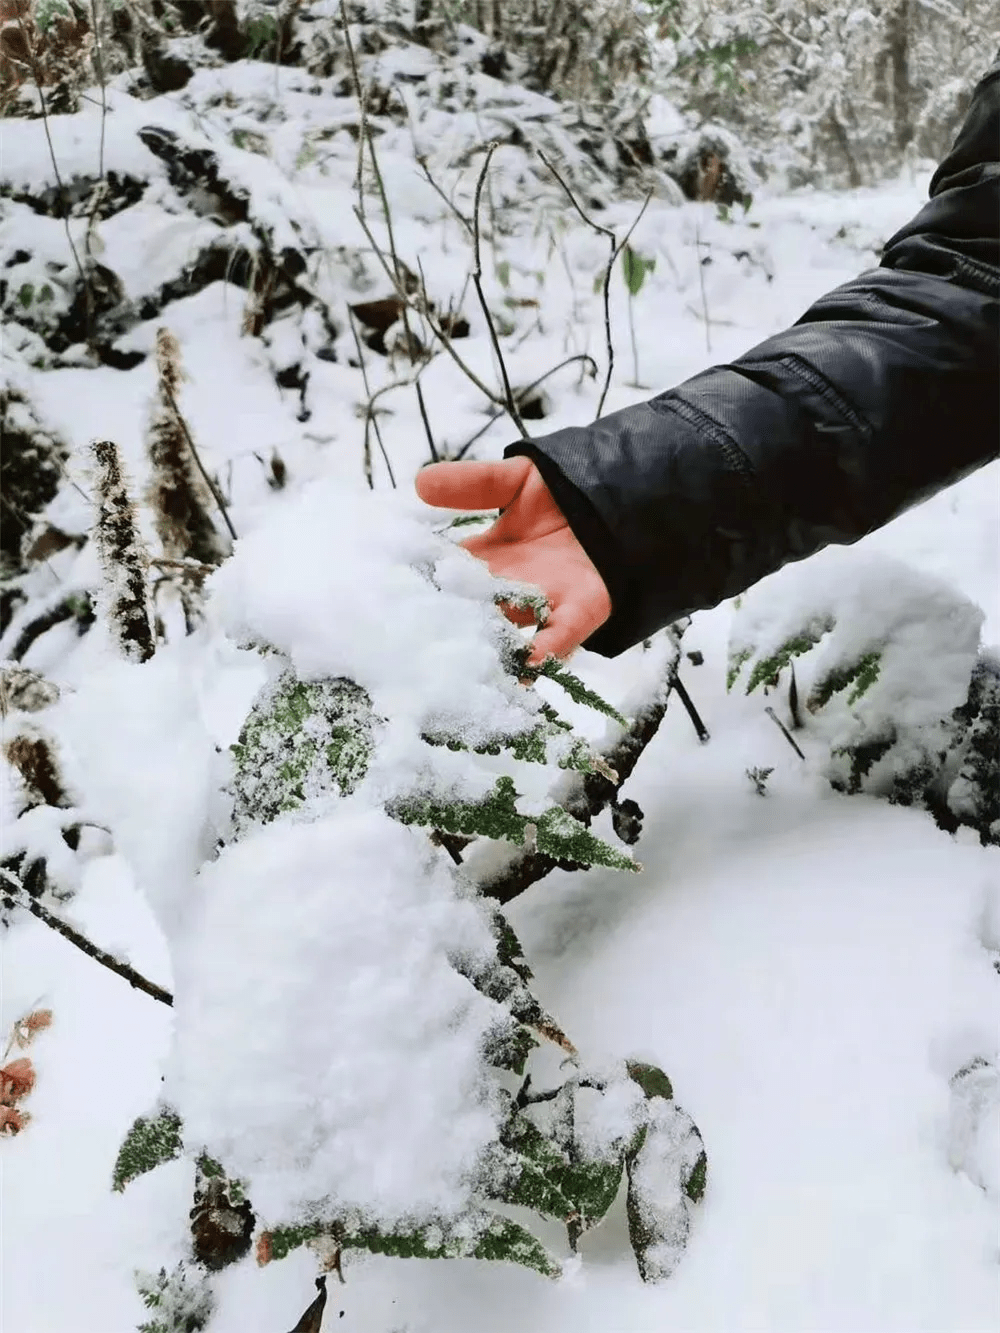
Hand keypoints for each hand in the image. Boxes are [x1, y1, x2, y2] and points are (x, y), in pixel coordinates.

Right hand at [415, 456, 611, 669]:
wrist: (624, 498)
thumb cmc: (564, 493)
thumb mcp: (512, 480)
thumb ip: (471, 485)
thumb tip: (419, 482)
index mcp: (485, 560)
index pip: (444, 576)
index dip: (419, 586)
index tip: (388, 597)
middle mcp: (508, 588)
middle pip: (470, 612)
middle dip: (446, 630)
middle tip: (411, 647)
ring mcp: (543, 603)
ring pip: (509, 632)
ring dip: (489, 648)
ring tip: (463, 667)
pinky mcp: (581, 611)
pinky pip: (559, 636)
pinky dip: (544, 651)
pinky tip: (528, 666)